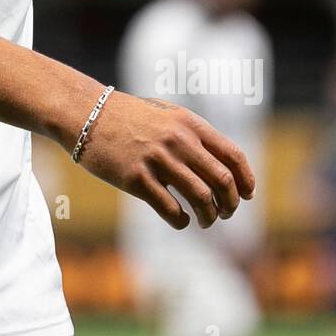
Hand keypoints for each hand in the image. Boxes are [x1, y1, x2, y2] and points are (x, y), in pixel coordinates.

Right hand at [73, 89, 254, 230]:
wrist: (87, 114)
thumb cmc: (128, 116)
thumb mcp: (166, 115)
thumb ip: (192, 134)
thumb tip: (220, 163)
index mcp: (189, 124)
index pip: (232, 155)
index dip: (246, 179)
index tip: (248, 194)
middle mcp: (178, 141)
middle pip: (222, 181)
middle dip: (230, 203)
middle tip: (226, 213)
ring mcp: (158, 160)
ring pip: (201, 198)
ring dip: (209, 216)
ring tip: (206, 221)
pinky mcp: (137, 179)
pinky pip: (171, 209)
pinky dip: (182, 221)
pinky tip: (181, 221)